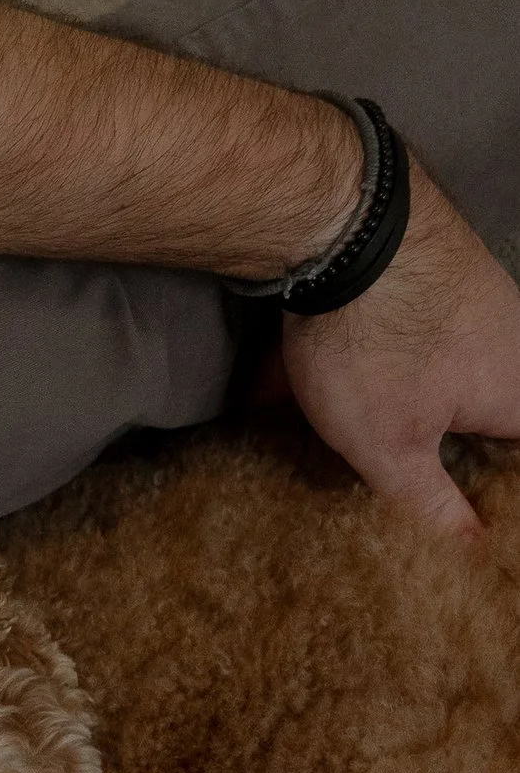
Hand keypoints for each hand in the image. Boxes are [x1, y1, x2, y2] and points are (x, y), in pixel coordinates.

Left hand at [282, 164, 519, 535]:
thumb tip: (471, 553)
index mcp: (517, 391)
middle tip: (389, 489)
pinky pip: (387, 341)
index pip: (516, 458)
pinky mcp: (418, 273)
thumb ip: (431, 505)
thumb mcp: (394, 448)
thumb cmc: (377, 341)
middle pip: (478, 416)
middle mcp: (506, 339)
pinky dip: (342, 371)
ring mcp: (465, 298)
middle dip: (433, 456)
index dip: (492, 493)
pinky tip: (277, 391)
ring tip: (322, 442)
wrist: (341, 218)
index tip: (464, 520)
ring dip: (376, 412)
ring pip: (429, 378)